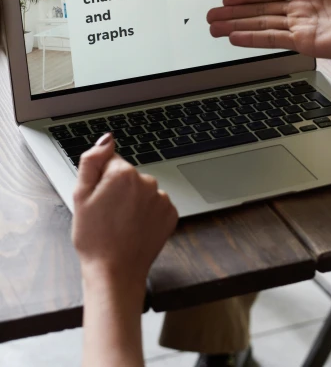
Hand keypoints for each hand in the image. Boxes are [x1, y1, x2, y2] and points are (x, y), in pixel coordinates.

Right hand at [72, 135, 177, 292]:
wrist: (115, 273)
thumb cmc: (94, 238)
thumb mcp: (80, 196)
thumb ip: (92, 160)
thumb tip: (107, 138)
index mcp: (123, 173)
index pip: (112, 162)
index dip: (102, 181)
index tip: (99, 199)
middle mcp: (147, 181)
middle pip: (129, 176)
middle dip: (119, 190)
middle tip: (108, 214)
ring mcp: (161, 198)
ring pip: (143, 191)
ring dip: (134, 201)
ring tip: (121, 224)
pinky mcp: (171, 213)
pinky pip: (156, 205)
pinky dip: (148, 213)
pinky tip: (136, 228)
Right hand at [207, 0, 330, 59]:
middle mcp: (303, 5)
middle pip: (260, 9)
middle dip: (234, 12)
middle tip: (211, 15)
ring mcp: (304, 25)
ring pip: (261, 25)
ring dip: (236, 25)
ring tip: (213, 27)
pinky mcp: (307, 43)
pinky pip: (273, 40)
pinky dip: (252, 39)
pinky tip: (234, 38)